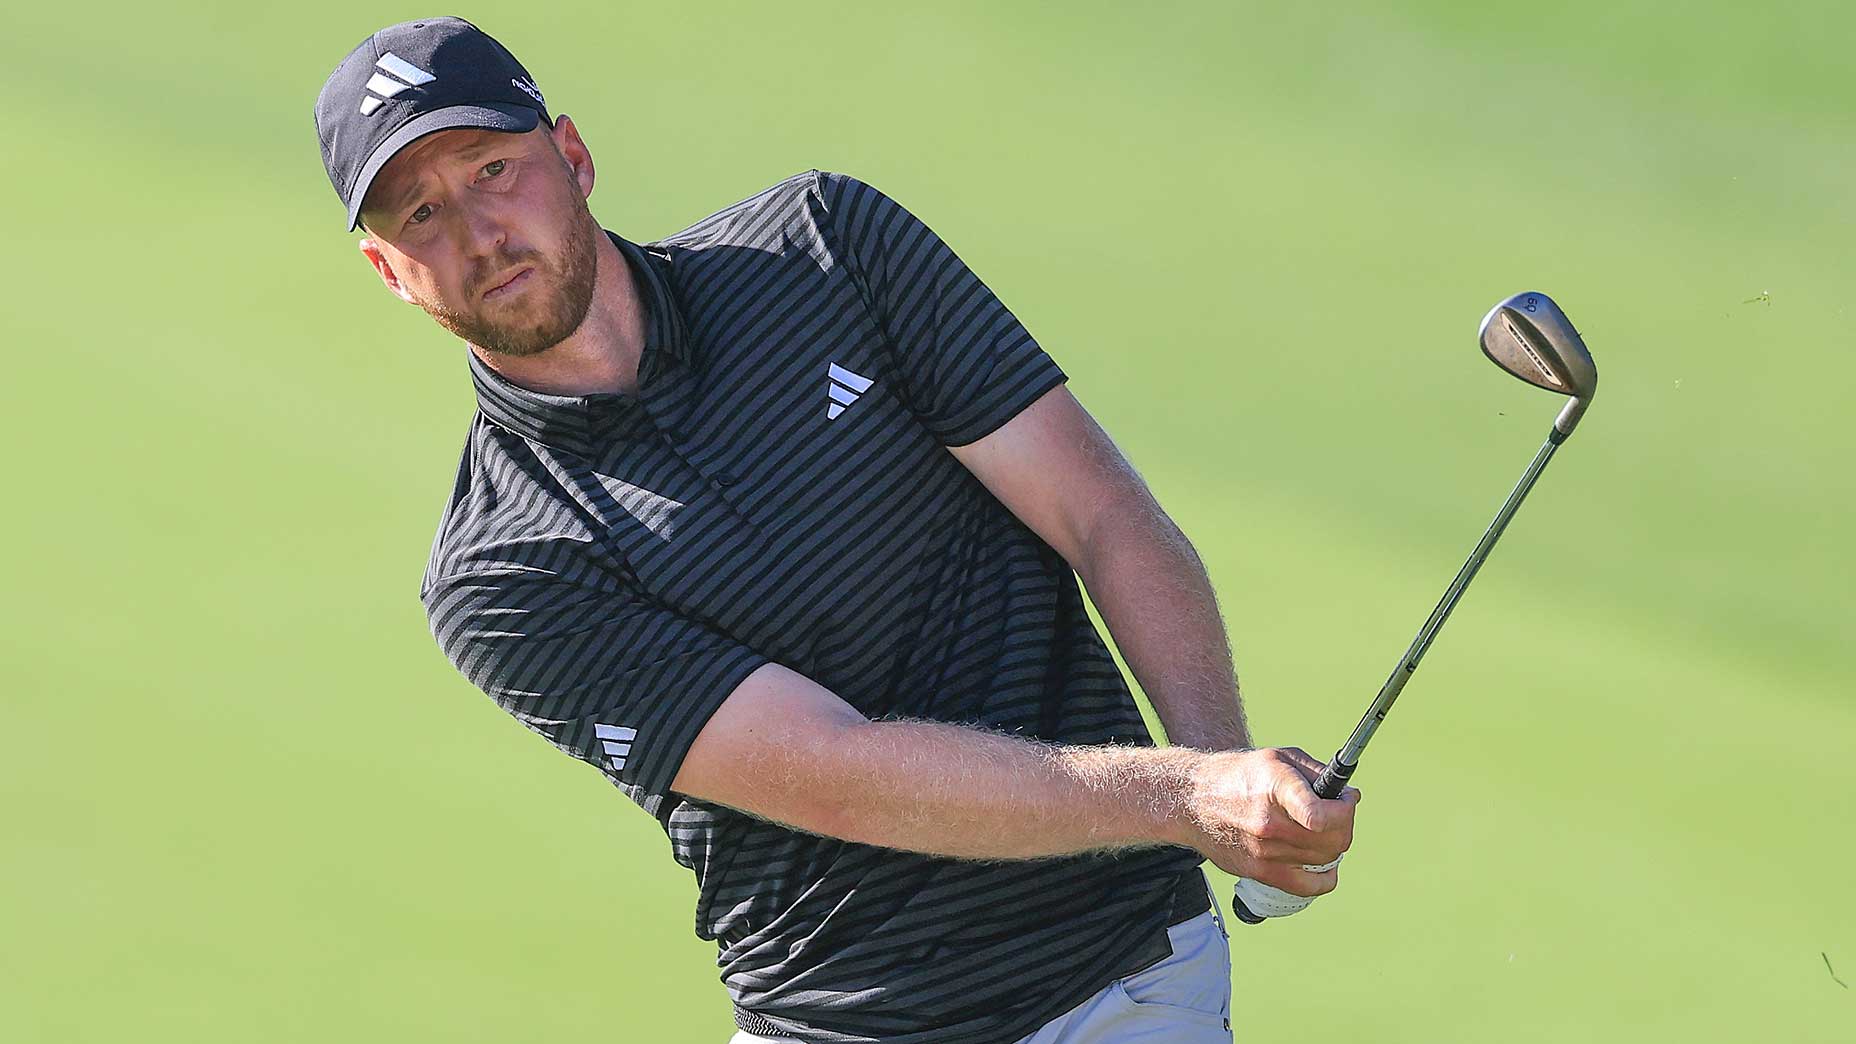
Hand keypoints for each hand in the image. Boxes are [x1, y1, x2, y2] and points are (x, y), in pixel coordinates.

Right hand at [1180, 747, 1360, 896]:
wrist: (1192, 801)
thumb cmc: (1238, 776)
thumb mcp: (1278, 758)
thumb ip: (1317, 774)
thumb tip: (1349, 796)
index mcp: (1274, 788)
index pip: (1319, 816)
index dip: (1345, 810)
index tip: (1346, 800)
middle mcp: (1269, 823)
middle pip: (1333, 840)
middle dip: (1346, 824)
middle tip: (1339, 813)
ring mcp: (1263, 851)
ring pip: (1326, 860)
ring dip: (1334, 845)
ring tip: (1323, 831)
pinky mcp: (1259, 872)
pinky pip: (1308, 886)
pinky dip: (1325, 877)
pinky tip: (1323, 863)